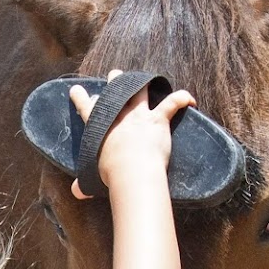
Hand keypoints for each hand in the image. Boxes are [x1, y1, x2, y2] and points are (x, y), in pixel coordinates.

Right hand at [69, 71, 194, 200]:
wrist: (132, 173)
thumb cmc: (111, 176)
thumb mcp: (92, 178)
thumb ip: (84, 184)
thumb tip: (77, 193)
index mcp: (99, 128)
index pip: (86, 108)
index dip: (81, 98)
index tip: (77, 90)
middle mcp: (118, 116)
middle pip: (115, 91)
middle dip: (115, 81)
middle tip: (115, 75)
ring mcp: (139, 116)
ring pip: (140, 90)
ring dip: (142, 82)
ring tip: (145, 78)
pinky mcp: (158, 119)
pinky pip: (173, 103)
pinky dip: (183, 98)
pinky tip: (191, 100)